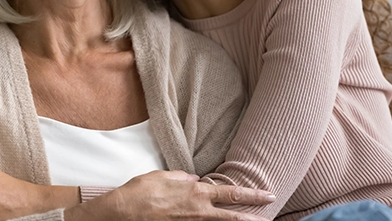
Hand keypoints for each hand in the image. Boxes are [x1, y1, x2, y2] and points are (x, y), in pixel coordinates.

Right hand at [65, 170, 274, 220]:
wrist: (121, 214)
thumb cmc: (140, 192)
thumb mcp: (163, 176)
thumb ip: (182, 177)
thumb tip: (194, 180)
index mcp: (195, 193)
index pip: (230, 193)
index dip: (251, 195)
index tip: (268, 195)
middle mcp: (197, 211)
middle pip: (232, 216)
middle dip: (253, 216)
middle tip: (270, 215)